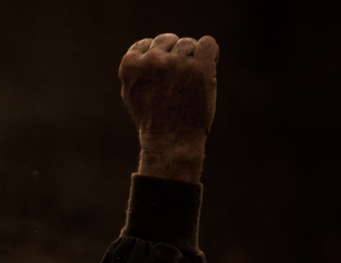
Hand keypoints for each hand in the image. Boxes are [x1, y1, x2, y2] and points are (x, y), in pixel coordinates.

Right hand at [119, 34, 217, 182]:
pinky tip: (206, 71)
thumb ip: (137, 69)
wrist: (171, 143)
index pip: (148, 43)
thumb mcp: (132, 94)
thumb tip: (148, 49)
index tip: (161, 80)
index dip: (157, 60)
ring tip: (189, 85)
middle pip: (169, 41)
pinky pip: (208, 43)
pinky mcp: (199, 68)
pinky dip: (210, 54)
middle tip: (177, 84)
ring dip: (191, 61)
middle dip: (174, 57)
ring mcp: (177, 63)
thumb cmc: (153, 121)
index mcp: (131, 64)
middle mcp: (152, 60)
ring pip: (189, 44)